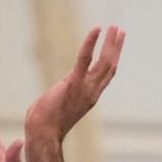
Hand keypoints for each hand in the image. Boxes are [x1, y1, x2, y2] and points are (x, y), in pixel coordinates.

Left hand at [25, 25, 123, 140]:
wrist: (42, 135)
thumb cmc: (44, 125)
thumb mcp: (59, 105)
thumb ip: (64, 93)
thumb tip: (58, 88)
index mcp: (90, 97)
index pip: (106, 75)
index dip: (113, 59)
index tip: (116, 44)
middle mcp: (92, 93)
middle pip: (110, 66)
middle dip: (116, 47)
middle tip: (119, 30)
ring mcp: (84, 89)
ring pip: (104, 62)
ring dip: (110, 43)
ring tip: (114, 27)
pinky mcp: (73, 84)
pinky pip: (85, 60)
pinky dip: (91, 43)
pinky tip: (96, 29)